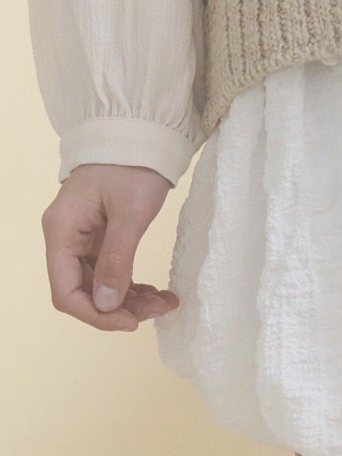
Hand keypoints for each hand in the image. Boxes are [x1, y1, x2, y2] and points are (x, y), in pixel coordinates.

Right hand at [42, 163, 180, 330]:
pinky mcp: (98, 235)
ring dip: (130, 299)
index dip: (96, 315)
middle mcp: (64, 237)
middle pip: (83, 291)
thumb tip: (105, 304)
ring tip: (166, 301)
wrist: (139, 133)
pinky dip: (131, 285)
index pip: (65, 292)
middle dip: (120, 308)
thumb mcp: (131, 215)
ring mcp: (81, 237)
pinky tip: (155, 292)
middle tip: (161, 308)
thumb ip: (116, 261)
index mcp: (62, 231)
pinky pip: (109, 271)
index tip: (132, 322)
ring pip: (98, 284)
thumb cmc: (133, 165)